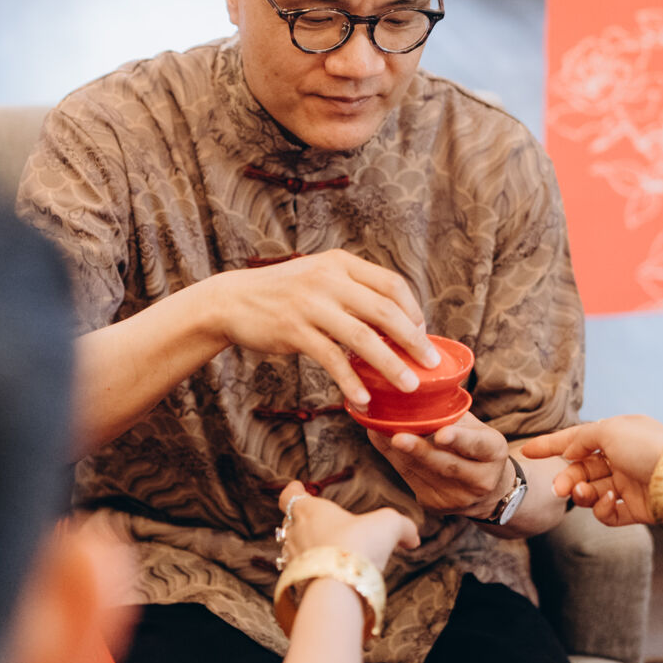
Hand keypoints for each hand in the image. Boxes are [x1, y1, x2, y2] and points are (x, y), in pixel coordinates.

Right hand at [201, 249, 439, 409]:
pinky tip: (363, 398)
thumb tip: (395, 320)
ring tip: (409, 385)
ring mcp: (311, 304)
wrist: (232, 300)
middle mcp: (328, 279)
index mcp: (340, 263)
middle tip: (430, 363)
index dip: (413, 310)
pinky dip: (351, 381)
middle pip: (385, 310)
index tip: (422, 334)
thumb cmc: (283, 293)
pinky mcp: (294, 330)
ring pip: (363, 337)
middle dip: (413, 340)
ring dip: (391, 364)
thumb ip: (352, 290)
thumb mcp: (319, 276)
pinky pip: (332, 359)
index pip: (391, 283)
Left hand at [279, 482, 420, 571]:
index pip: (288, 495)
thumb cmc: (357, 546)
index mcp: (310, 511)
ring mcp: (293, 560)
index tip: (298, 487)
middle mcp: (296, 533)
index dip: (293, 490)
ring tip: (323, 550)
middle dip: (302, 521)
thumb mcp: (388, 525)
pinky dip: (310, 571)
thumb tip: (413, 536)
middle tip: (317, 521)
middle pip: (290, 522)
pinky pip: (300, 573)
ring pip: (293, 548)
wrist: (338, 588)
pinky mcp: (297, 583)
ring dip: (305, 547)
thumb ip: (402, 527)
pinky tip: (327, 576)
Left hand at [367, 415, 509, 518]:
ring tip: (378, 431)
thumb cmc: (475, 444)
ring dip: (397, 452)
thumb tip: (419, 389)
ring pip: (423, 473)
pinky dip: (394, 459)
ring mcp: (458, 498)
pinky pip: (411, 480)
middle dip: (420, 451)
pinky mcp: (436, 505)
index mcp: (494, 453)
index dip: (460, 440)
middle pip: (446, 465)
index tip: (442, 434)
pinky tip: (382, 442)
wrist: (486, 488)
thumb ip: (453, 414)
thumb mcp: (475, 427)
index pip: (478, 445)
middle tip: (398, 437)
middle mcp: (481, 480)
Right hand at [520, 414, 662, 527]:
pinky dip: (603, 508)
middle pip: (582, 468)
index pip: (577, 438)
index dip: (551, 445)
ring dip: (582, 493)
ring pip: (591, 491)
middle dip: (566, 476)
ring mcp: (629, 484)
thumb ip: (582, 437)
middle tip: (557, 487)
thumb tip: (569, 451)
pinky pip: (608, 512)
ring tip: (584, 493)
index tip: (527, 452)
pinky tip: (608, 501)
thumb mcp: (610, 430)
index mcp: (618, 434)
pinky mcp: (635, 509)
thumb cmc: (648, 449)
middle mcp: (622, 458)